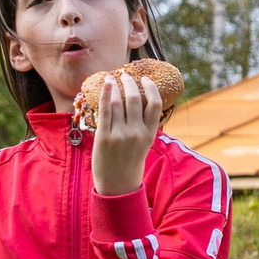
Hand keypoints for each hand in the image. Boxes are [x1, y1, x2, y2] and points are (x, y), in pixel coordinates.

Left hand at [88, 73, 164, 196]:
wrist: (118, 183)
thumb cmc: (130, 162)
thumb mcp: (143, 144)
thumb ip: (142, 125)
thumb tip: (138, 103)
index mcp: (150, 133)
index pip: (155, 105)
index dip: (151, 88)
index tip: (146, 79)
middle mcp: (136, 132)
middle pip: (135, 99)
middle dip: (131, 83)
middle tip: (126, 75)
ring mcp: (120, 134)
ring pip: (119, 102)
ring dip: (116, 86)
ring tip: (113, 78)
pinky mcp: (104, 136)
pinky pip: (105, 110)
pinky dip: (105, 94)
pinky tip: (106, 84)